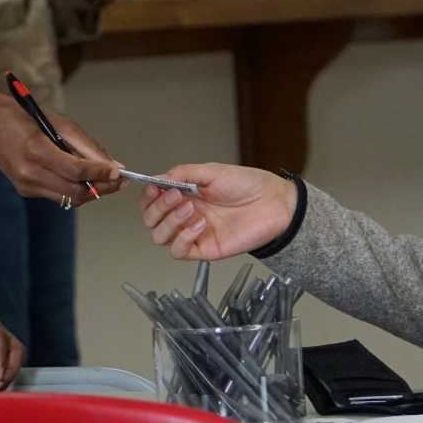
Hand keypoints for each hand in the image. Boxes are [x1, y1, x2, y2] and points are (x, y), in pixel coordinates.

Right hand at [0, 90, 121, 206]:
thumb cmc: (24, 117)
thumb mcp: (58, 122)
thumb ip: (86, 146)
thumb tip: (112, 165)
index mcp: (36, 150)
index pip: (76, 170)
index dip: (100, 173)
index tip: (120, 172)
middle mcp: (29, 173)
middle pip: (75, 192)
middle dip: (102, 188)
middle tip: (120, 181)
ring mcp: (25, 185)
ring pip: (68, 198)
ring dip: (91, 192)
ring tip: (107, 180)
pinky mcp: (25, 190)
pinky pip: (57, 195)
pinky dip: (74, 189)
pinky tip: (84, 179)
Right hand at [138, 163, 296, 260]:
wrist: (274, 203)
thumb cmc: (248, 185)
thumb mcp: (212, 171)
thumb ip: (183, 173)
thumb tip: (157, 178)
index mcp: (185, 195)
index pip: (152, 201)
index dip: (148, 196)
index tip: (154, 187)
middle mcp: (186, 215)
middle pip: (151, 221)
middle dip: (158, 207)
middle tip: (176, 196)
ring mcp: (194, 233)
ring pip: (160, 237)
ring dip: (170, 221)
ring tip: (191, 208)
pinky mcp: (205, 249)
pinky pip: (180, 251)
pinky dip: (183, 237)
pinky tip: (200, 224)